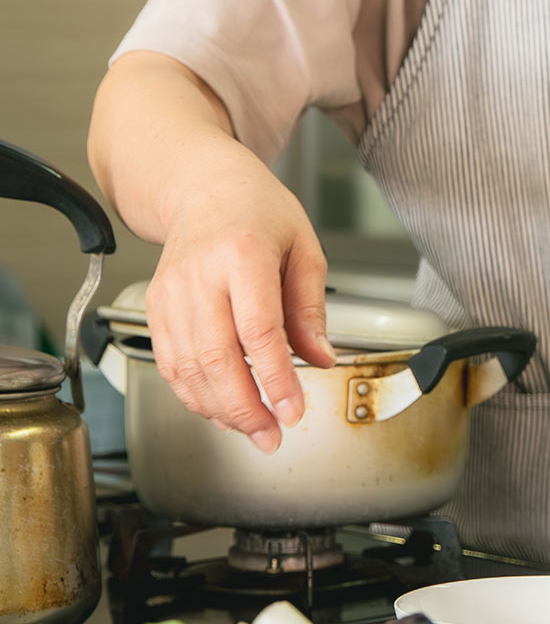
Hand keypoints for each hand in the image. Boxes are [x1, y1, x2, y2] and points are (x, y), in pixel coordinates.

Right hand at [145, 149, 332, 452]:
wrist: (203, 188)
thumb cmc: (259, 212)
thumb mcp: (303, 246)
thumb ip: (310, 307)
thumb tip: (321, 359)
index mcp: (244, 253)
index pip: (258, 330)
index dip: (275, 378)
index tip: (294, 411)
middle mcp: (200, 275)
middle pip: (216, 357)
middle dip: (245, 408)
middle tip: (272, 435)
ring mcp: (170, 293)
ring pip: (187, 369)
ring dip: (219, 409)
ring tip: (253, 429)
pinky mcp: (154, 308)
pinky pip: (169, 363)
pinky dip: (194, 394)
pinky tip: (222, 408)